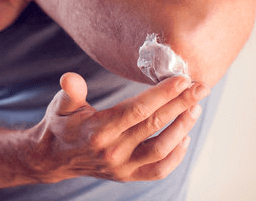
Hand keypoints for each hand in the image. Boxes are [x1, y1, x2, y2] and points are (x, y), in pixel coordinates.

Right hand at [26, 73, 209, 182]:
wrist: (54, 158)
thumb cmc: (61, 125)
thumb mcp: (61, 105)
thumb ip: (71, 91)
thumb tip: (70, 78)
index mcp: (98, 131)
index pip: (137, 110)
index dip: (162, 94)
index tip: (182, 79)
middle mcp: (113, 152)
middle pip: (155, 126)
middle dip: (181, 104)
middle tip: (201, 87)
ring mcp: (122, 168)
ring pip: (161, 149)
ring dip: (182, 127)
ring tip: (195, 108)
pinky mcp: (128, 176)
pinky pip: (159, 170)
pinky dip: (176, 156)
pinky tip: (185, 136)